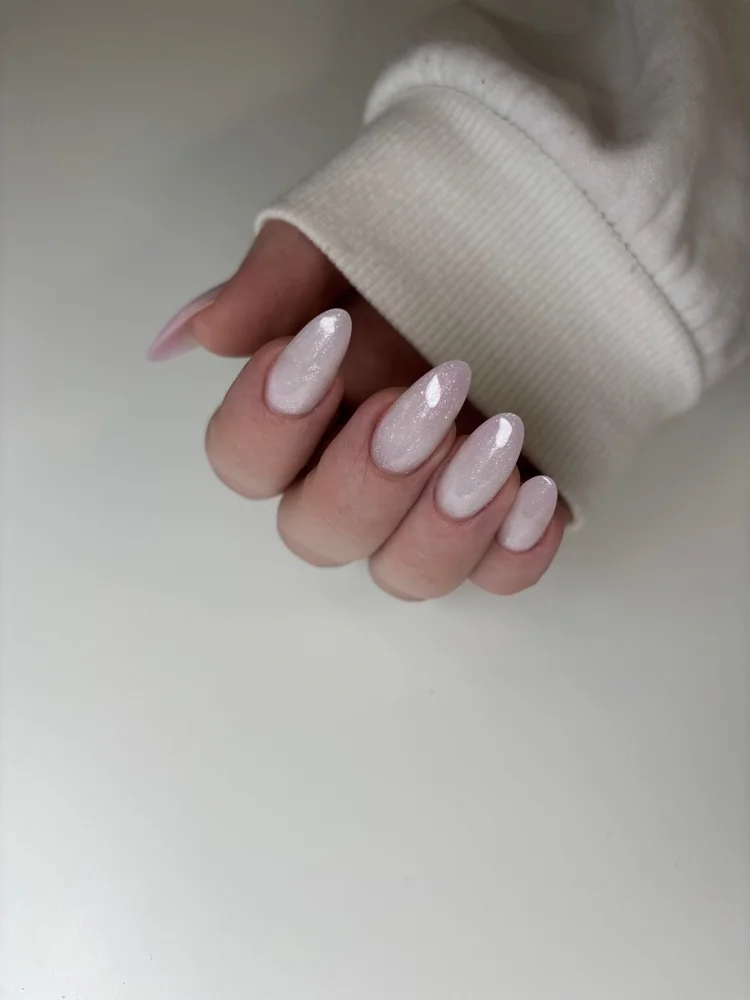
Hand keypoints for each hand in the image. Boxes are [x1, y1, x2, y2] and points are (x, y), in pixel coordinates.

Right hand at [149, 222, 567, 597]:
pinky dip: (514, 552)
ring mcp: (434, 501)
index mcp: (308, 406)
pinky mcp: (511, 517)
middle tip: (428, 396)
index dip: (267, 420)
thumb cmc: (439, 219)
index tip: (326, 339)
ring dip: (440, 525)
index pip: (245, 459)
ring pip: (403, 574)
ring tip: (496, 442)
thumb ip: (275, 278)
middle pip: (318, 535)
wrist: (547, 209)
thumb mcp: (352, 221)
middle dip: (365, 477)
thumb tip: (198, 336)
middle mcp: (360, 468)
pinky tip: (537, 490)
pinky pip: (501, 575)